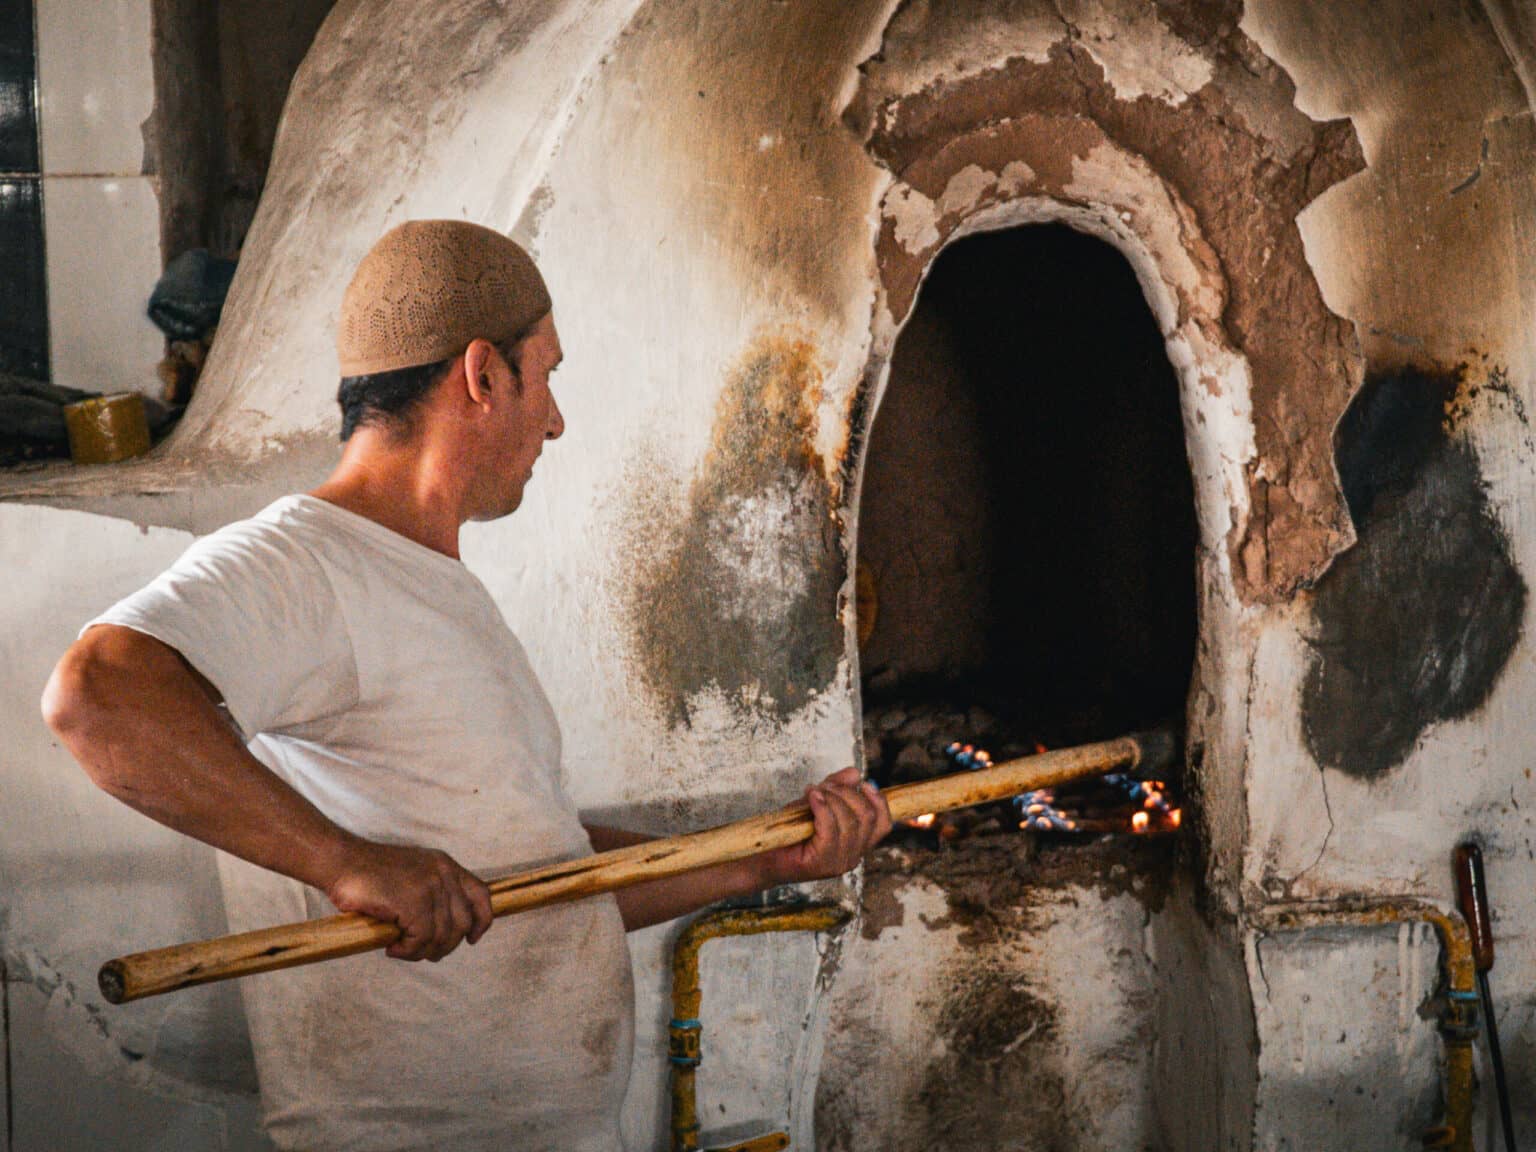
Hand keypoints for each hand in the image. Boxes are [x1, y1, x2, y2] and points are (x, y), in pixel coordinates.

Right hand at [324, 839, 493, 961]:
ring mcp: (429, 887)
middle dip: (444, 946)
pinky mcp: (413, 902)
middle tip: (419, 951)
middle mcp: (443, 874)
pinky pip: (421, 940)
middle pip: (462, 923)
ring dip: (421, 951)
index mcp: (445, 866)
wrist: (341, 861)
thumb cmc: (370, 874)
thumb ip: (433, 893)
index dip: (482, 920)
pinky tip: (392, 947)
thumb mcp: (413, 875)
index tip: (473, 939)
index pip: (480, 894)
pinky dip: (407, 951)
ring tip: (401, 949)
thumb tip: (447, 933)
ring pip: (442, 936)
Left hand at [762, 767, 892, 885]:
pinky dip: (822, 807)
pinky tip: (812, 797)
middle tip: (824, 786)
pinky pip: (830, 828)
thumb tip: (855, 774)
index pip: (883, 825)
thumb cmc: (790, 831)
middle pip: (867, 817)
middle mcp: (853, 857)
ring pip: (850, 821)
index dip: (879, 801)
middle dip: (847, 793)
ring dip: (832, 798)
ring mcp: (838, 862)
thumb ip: (836, 788)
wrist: (763, 856)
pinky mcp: (821, 863)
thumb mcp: (816, 803)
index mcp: (857, 845)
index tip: (864, 784)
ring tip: (813, 791)